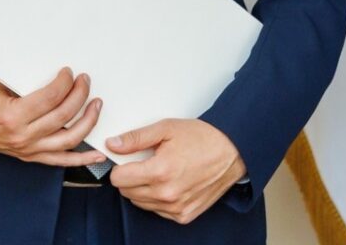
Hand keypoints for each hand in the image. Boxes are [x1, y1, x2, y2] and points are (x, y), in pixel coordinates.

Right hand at [0, 68, 106, 168]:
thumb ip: (27, 81)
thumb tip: (56, 74)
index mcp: (11, 116)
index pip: (50, 98)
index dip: (65, 82)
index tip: (70, 72)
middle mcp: (21, 136)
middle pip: (63, 116)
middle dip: (80, 96)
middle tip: (85, 81)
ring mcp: (26, 149)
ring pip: (68, 140)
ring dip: (88, 122)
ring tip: (96, 105)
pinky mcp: (29, 156)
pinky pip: (60, 160)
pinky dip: (81, 158)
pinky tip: (98, 154)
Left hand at [107, 119, 245, 223]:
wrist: (232, 151)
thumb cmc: (203, 138)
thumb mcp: (167, 128)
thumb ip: (136, 138)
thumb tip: (113, 144)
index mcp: (160, 171)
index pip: (118, 179)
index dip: (120, 167)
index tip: (128, 161)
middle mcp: (167, 193)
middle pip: (126, 192)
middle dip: (130, 178)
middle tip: (147, 163)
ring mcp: (176, 207)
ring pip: (140, 203)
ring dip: (143, 189)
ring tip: (161, 172)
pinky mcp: (184, 216)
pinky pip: (158, 211)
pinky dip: (158, 199)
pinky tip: (170, 184)